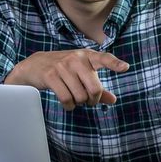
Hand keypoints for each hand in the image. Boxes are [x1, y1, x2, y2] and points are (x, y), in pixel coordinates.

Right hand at [6, 49, 127, 109]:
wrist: (35, 65)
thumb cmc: (63, 69)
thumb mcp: (81, 73)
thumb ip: (98, 86)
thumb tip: (113, 100)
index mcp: (87, 55)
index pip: (104, 58)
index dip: (114, 64)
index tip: (125, 67)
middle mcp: (76, 58)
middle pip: (94, 88)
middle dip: (92, 100)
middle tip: (88, 101)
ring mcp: (63, 66)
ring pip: (80, 96)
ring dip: (78, 103)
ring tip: (74, 99)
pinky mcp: (51, 76)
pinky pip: (66, 99)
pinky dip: (69, 106)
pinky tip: (67, 104)